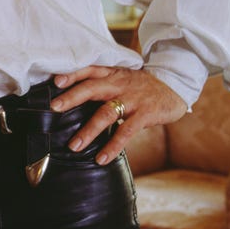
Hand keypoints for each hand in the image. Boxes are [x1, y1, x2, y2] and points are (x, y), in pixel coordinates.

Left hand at [51, 66, 186, 165]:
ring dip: (88, 131)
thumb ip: (102, 85)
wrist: (175, 85)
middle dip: (71, 98)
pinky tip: (102, 158)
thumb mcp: (122, 78)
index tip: (55, 81)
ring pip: (105, 113)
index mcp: (112, 74)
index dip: (72, 75)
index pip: (89, 70)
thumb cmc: (142, 85)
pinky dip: (112, 146)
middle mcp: (119, 84)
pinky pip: (126, 132)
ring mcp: (132, 99)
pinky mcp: (145, 114)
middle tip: (53, 108)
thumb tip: (74, 100)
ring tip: (74, 146)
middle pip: (91, 88)